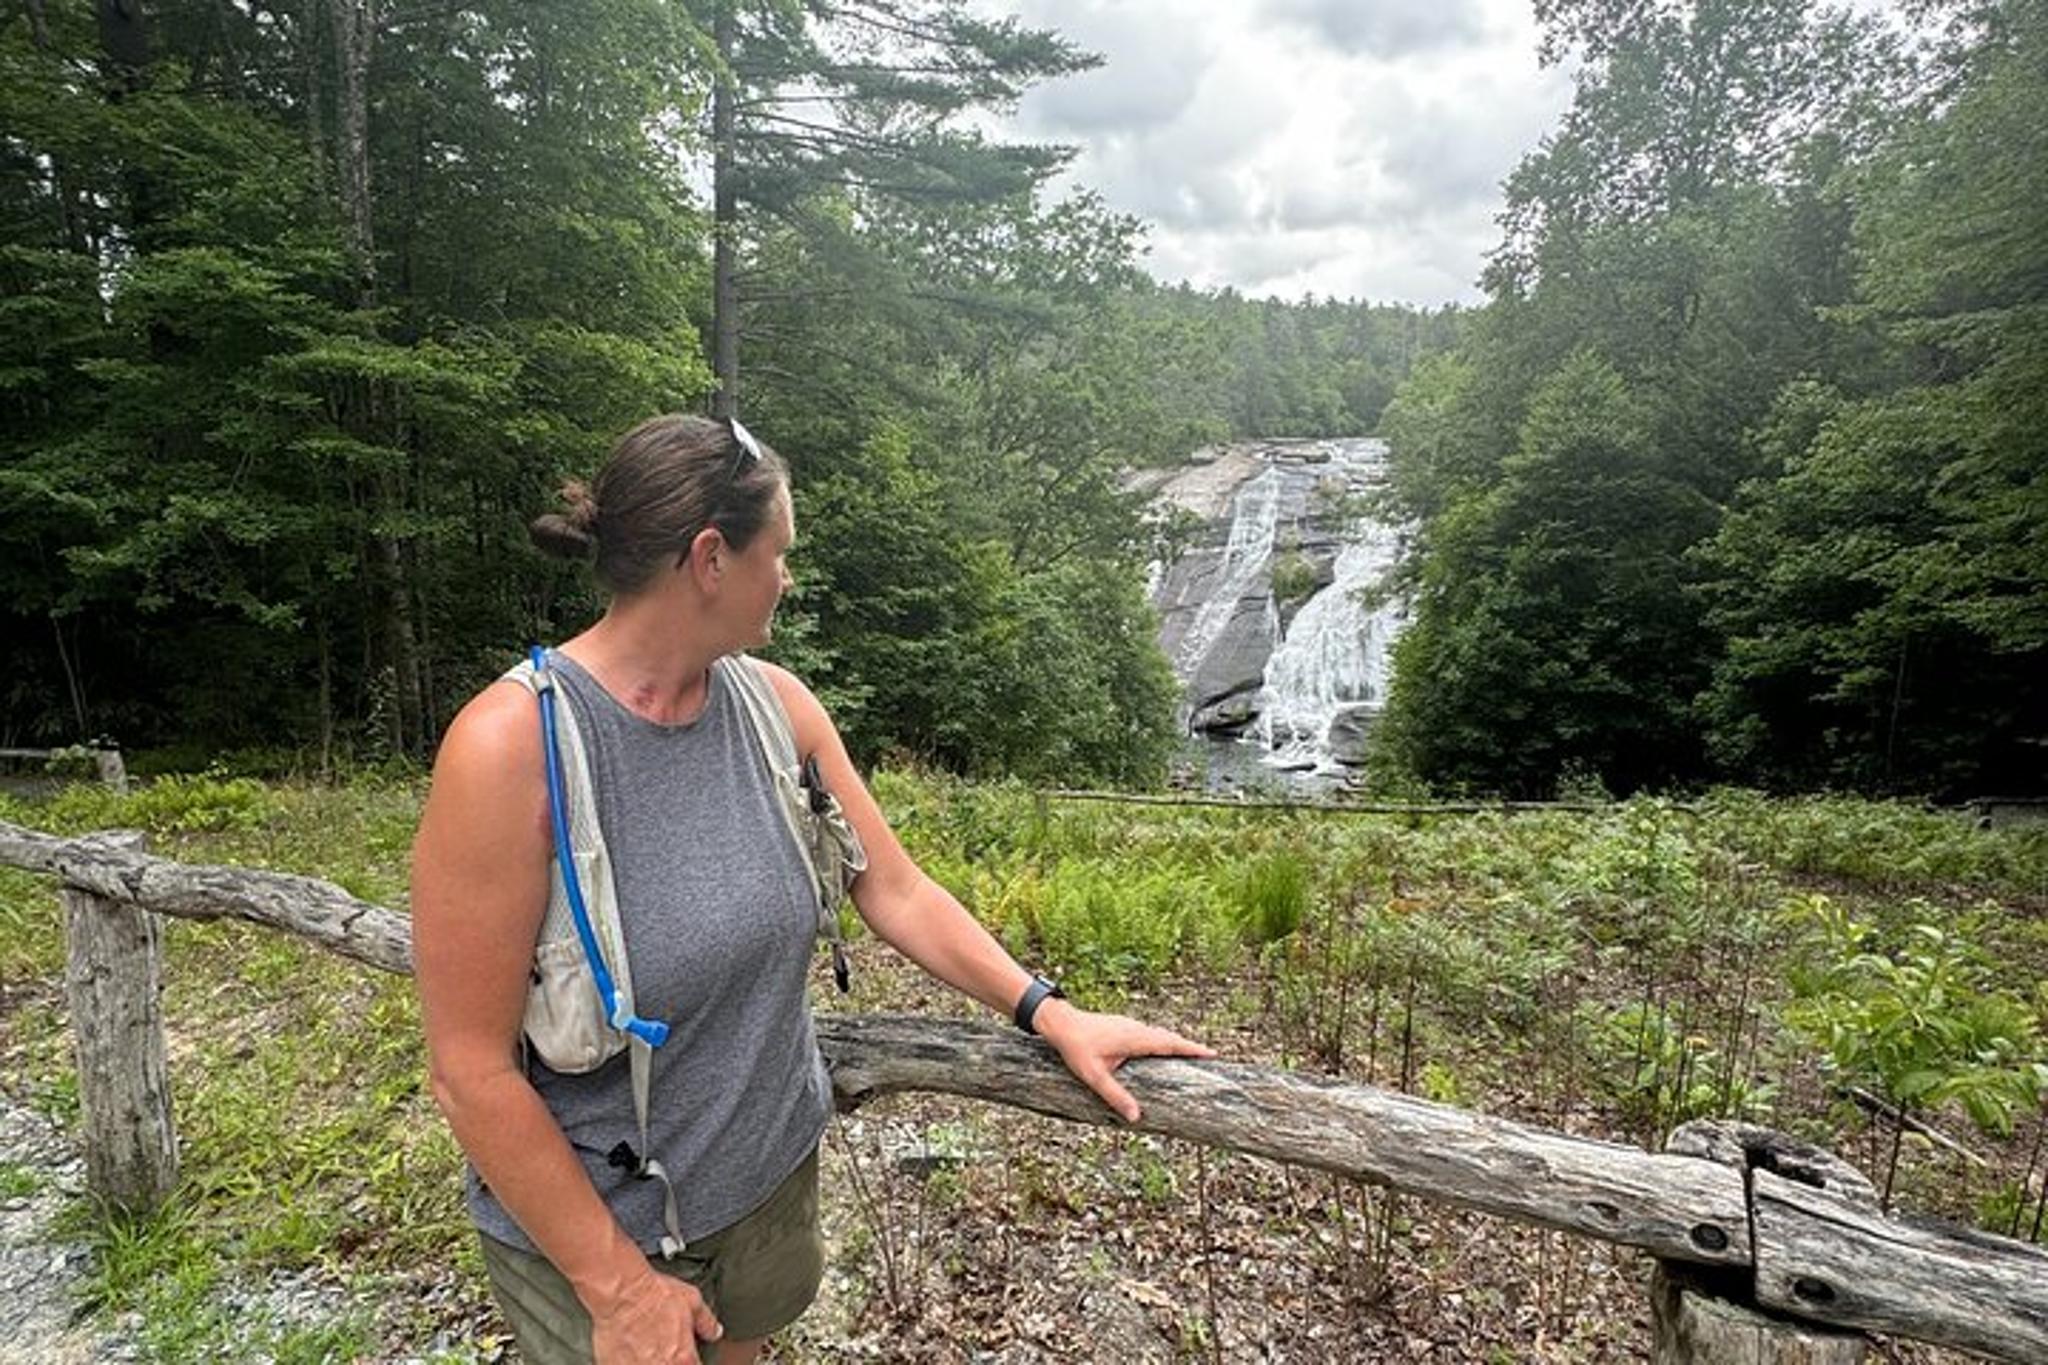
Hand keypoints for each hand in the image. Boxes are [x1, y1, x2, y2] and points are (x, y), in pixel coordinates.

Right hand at [588, 1260, 723, 1364]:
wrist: (621, 1291)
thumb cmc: (653, 1294)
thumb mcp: (691, 1300)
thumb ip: (706, 1321)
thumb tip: (714, 1332)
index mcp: (683, 1357)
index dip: (690, 1362)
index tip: (685, 1357)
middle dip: (667, 1361)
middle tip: (661, 1349)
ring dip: (647, 1361)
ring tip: (644, 1349)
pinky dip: (627, 1361)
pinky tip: (627, 1352)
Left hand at [1033, 1001, 1214, 1122]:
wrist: (1061, 1023)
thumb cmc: (1076, 1049)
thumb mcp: (1095, 1076)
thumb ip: (1116, 1096)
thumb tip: (1136, 1117)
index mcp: (1135, 1039)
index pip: (1170, 1043)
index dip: (1191, 1049)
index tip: (1212, 1053)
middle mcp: (1136, 1029)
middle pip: (1169, 1038)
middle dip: (1189, 1047)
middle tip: (1208, 1057)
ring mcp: (1130, 1025)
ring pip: (1159, 1034)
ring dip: (1175, 1043)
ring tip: (1189, 1055)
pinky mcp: (1123, 1025)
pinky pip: (1150, 1033)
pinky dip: (1162, 1041)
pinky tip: (1159, 1050)